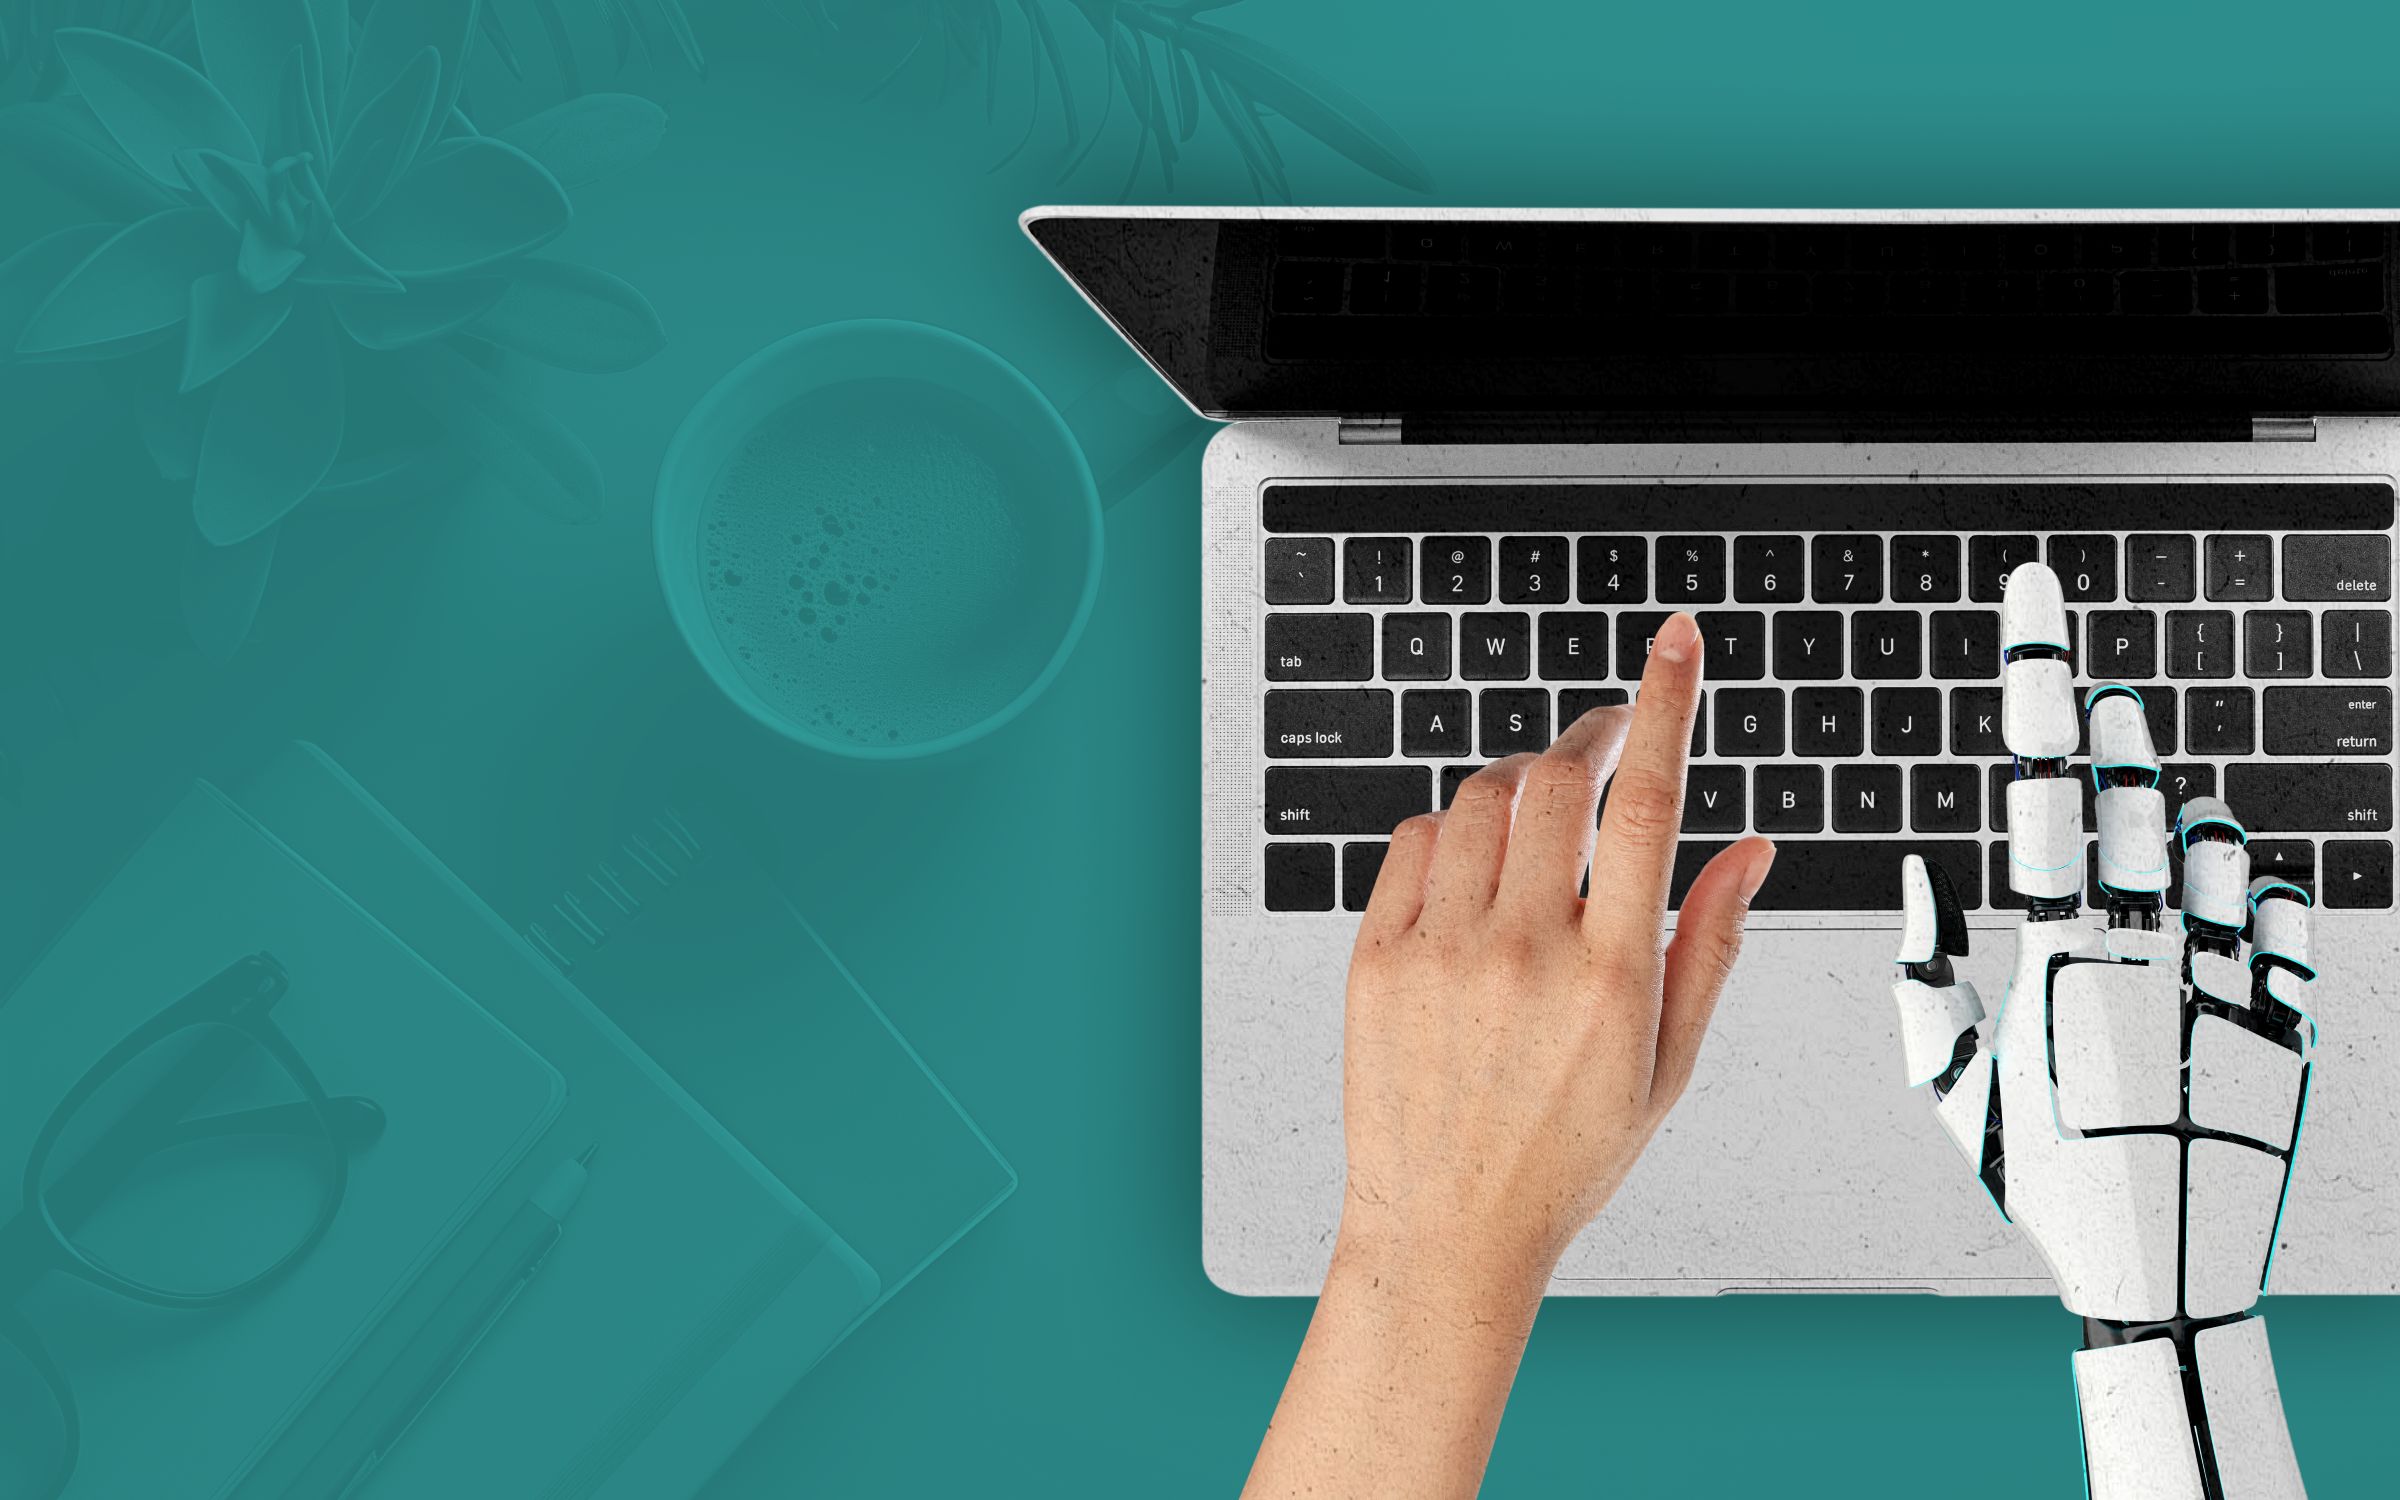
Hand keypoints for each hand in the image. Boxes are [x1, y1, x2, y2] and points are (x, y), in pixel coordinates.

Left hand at [1244, 611, 1773, 1499]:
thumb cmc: (1564, 1156)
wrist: (1445, 1228)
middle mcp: (1526, 951)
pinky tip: (1474, 866)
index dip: (1665, 705)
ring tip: (1539, 823)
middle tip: (1602, 743)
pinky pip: (1413, 841)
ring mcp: (1443, 951)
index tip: (1675, 642)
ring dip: (1518, 784)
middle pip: (1557, 780)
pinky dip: (1450, 829)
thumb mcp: (1667, 1066)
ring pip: (1481, 799)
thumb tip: (1753, 847)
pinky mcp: (1377, 958)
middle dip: (1587, 738)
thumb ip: (1711, 945)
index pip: (1648, 803)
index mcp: (1614, 977)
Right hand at [1887, 560, 2314, 1498]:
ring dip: (2177, 815)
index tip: (2038, 610)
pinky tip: (2225, 903)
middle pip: (2136, 798)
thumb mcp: (1956, 1090)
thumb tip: (1924, 878)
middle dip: (2113, 733)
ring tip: (2153, 826)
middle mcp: (2150, 961)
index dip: (2040, 687)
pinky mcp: (2291, 1026)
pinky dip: (2253, 894)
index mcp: (2058, 965)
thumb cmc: (2047, 1188)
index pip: (2046, 791)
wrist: (2167, 1285)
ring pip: (2213, 848)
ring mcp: (2228, 989)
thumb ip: (1928, 977)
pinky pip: (2282, 922)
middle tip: (2099, 697)